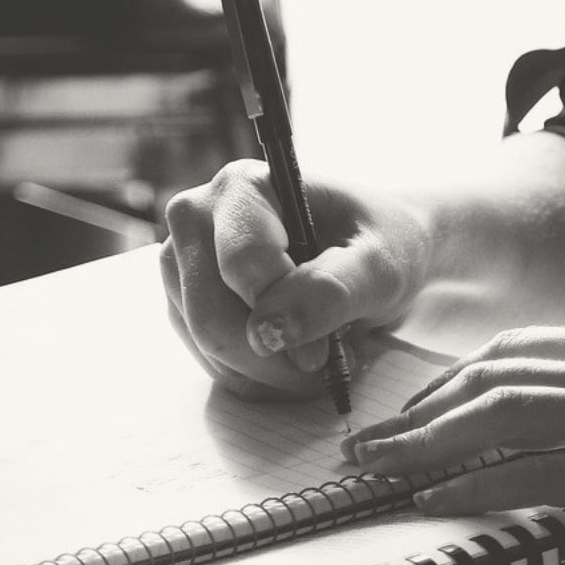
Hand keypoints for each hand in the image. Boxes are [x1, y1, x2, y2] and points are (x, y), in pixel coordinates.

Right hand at [160, 160, 433, 399]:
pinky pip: (210, 363)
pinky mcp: (185, 304)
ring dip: (268, 372)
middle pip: (210, 315)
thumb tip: (268, 332)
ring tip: (317, 356)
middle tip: (324, 364)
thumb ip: (330, 290)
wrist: (373, 255)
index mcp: (242, 187)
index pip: (240, 264)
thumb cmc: (381, 245)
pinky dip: (257, 377)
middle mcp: (197, 217)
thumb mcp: (379, 265)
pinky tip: (293, 361)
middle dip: (272, 357)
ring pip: (207, 346)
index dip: (283, 316)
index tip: (325, 351)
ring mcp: (183, 264)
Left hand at [339, 323, 564, 551]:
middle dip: (417, 412)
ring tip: (377, 472)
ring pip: (499, 416)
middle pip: (490, 376)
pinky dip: (475, 485)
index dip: (449, 383)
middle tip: (367, 445)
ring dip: (423, 445)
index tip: (411, 414)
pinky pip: (540, 473)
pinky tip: (435, 502)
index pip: (515, 351)